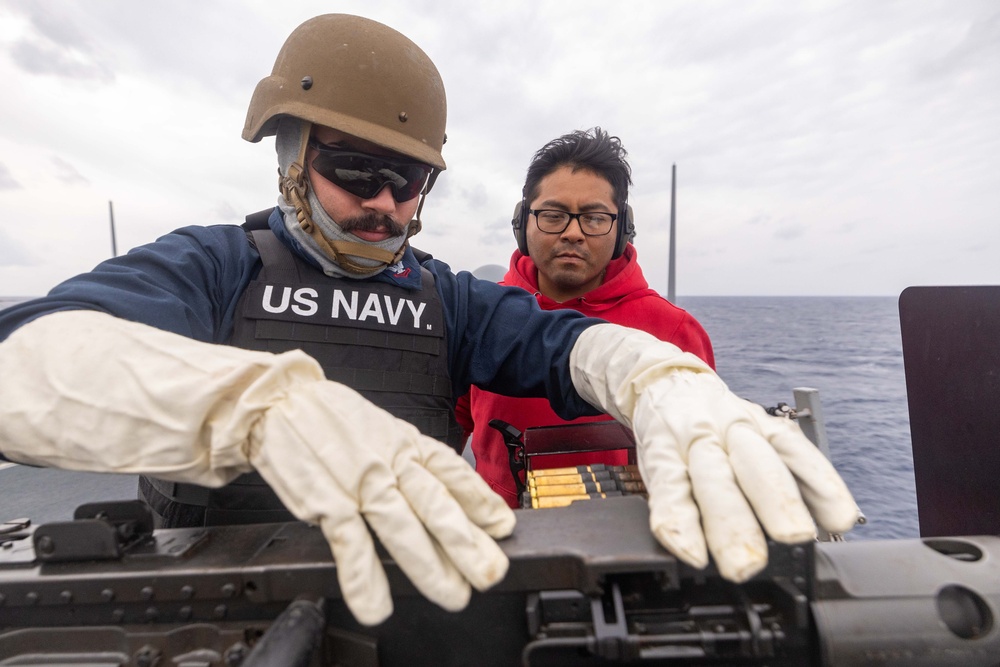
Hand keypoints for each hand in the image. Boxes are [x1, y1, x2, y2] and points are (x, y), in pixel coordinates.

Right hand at [249, 380, 514, 623]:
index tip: (503, 526)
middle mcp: (391, 462)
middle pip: (436, 506)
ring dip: (429, 566)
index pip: (453, 473)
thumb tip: (446, 490)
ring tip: (453, 594)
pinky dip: (363, 576)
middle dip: (468, 543)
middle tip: (490, 572)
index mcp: (407, 443)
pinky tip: (376, 602)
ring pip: (402, 527)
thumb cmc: (333, 420)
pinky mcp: (326, 500)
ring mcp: (360, 482)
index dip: (482, 501)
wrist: (278, 402)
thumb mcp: (384, 429)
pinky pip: (350, 542)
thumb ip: (412, 460)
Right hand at [570, 324, 857, 580]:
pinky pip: (668, 492)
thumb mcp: (755, 430)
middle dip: (777, 503)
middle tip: (796, 537)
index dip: (820, 483)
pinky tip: (691, 551)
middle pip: (755, 464)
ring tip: (744, 563)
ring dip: (730, 524)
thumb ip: (788, 470)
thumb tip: (830, 522)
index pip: (794, 450)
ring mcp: (691, 444)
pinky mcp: (658, 460)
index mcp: (758, 423)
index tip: (840, 519)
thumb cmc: (715, 421)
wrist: (662, 382)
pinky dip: (678, 524)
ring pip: (713, 481)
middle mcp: (728, 429)